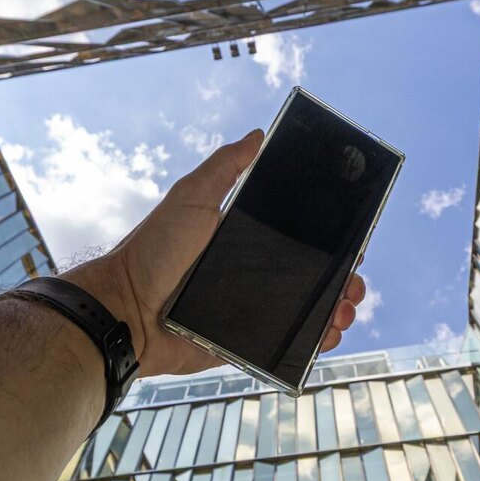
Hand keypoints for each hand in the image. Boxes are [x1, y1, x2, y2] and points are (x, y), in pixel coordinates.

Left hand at [62, 129, 368, 376]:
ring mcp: (252, 310)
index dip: (331, 242)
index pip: (301, 239)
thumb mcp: (190, 197)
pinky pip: (287, 345)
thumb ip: (224, 167)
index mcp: (247, 240)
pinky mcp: (245, 343)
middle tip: (354, 284)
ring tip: (345, 312)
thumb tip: (258, 135)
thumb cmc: (153, 251)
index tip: (354, 243)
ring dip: (335, 312)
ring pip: (308, 313)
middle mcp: (254, 274)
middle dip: (344, 281)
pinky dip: (313, 343)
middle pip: (313, 277)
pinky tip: (328, 336)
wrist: (125, 310)